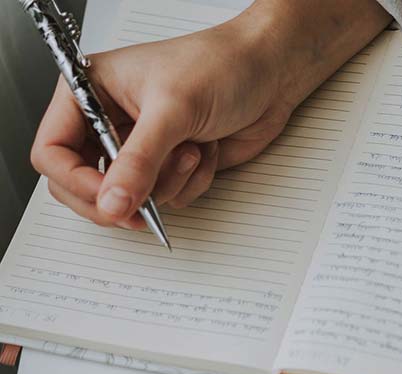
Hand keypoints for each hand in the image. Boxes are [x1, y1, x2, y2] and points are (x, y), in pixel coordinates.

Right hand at [31, 0, 389, 228]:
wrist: (272, 73)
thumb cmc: (222, 66)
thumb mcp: (173, 110)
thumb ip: (139, 162)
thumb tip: (112, 203)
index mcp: (91, 92)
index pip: (53, 152)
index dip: (77, 183)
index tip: (110, 198)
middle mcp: (111, 121)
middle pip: (86, 186)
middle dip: (122, 196)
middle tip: (145, 202)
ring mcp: (143, 147)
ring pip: (134, 197)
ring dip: (170, 182)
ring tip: (192, 148)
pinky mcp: (173, 164)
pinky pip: (170, 198)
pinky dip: (192, 182)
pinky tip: (206, 151)